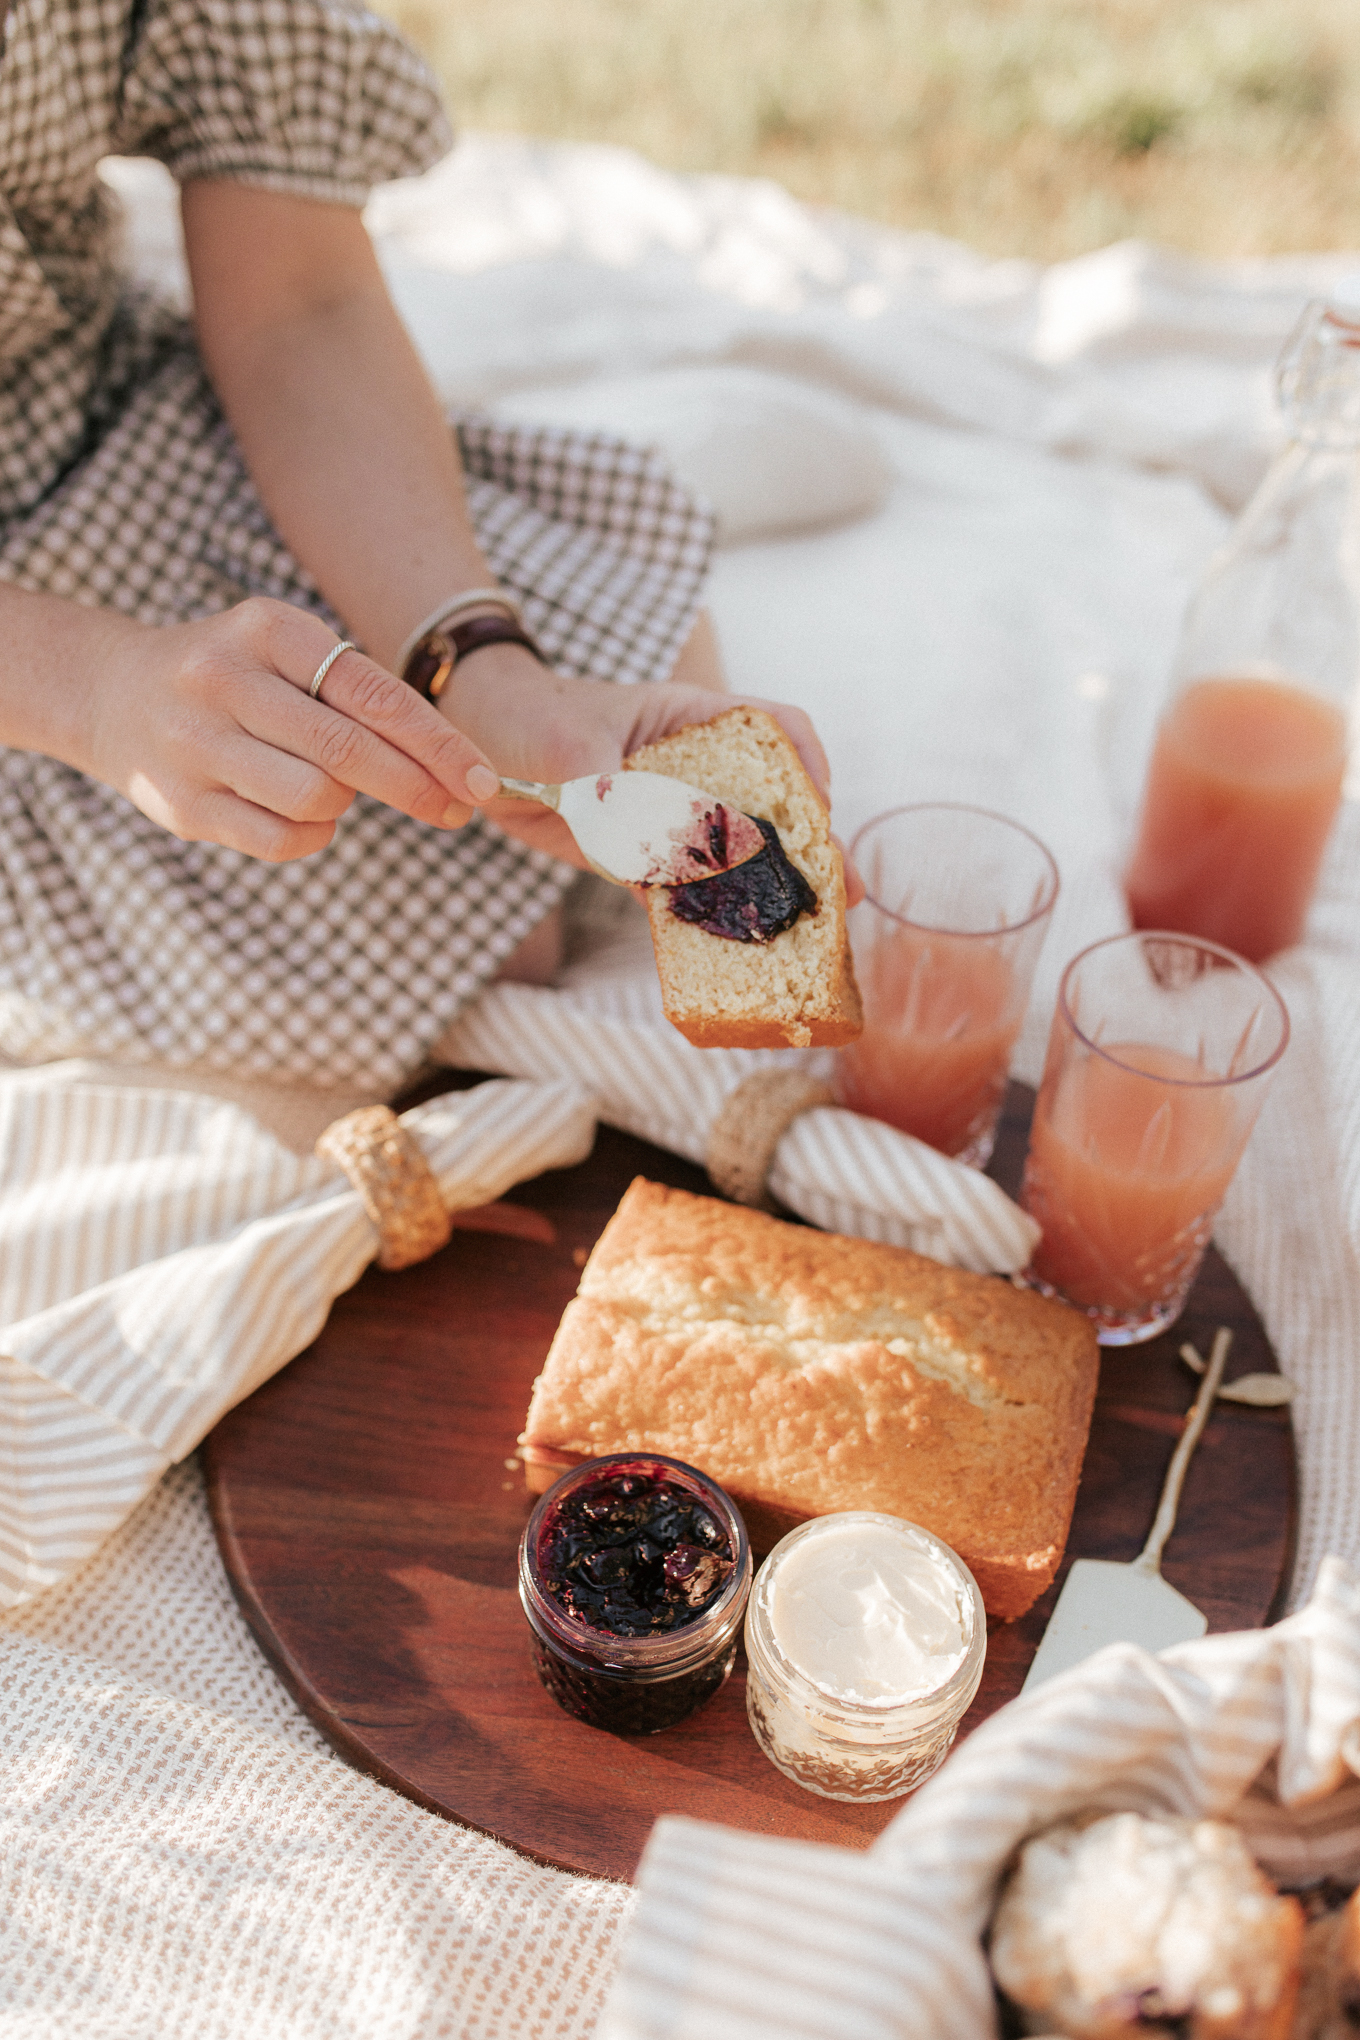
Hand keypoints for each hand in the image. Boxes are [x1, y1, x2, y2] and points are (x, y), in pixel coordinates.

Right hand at [74, 597, 502, 860]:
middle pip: (350, 753)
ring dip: (347, 804)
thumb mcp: (288, 654)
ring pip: (317, 799)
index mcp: (265, 630)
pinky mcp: (180, 804)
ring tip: (335, 788)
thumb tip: (456, 766)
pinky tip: (305, 813)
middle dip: (417, 787)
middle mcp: (223, 679)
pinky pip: (281, 839)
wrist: (113, 693)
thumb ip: (359, 696)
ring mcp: (194, 743)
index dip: (439, 745)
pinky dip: (313, 834)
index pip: (374, 694)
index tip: (483, 781)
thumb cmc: (237, 677)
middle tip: (456, 809)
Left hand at [436, 644, 863, 900]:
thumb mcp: (569, 748)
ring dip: (770, 891)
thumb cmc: (529, 717)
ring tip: (807, 933)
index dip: (808, 764)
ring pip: (738, 853)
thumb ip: (610, 797)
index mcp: (693, 719)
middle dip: (812, 847)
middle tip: (841, 895)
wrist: (475, 745)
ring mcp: (672, 813)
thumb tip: (648, 860)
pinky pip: (684, 890)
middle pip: (774, 801)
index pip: (775, 727)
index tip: (818, 807)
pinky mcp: (642, 855)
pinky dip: (706, 919)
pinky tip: (728, 950)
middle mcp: (695, 767)